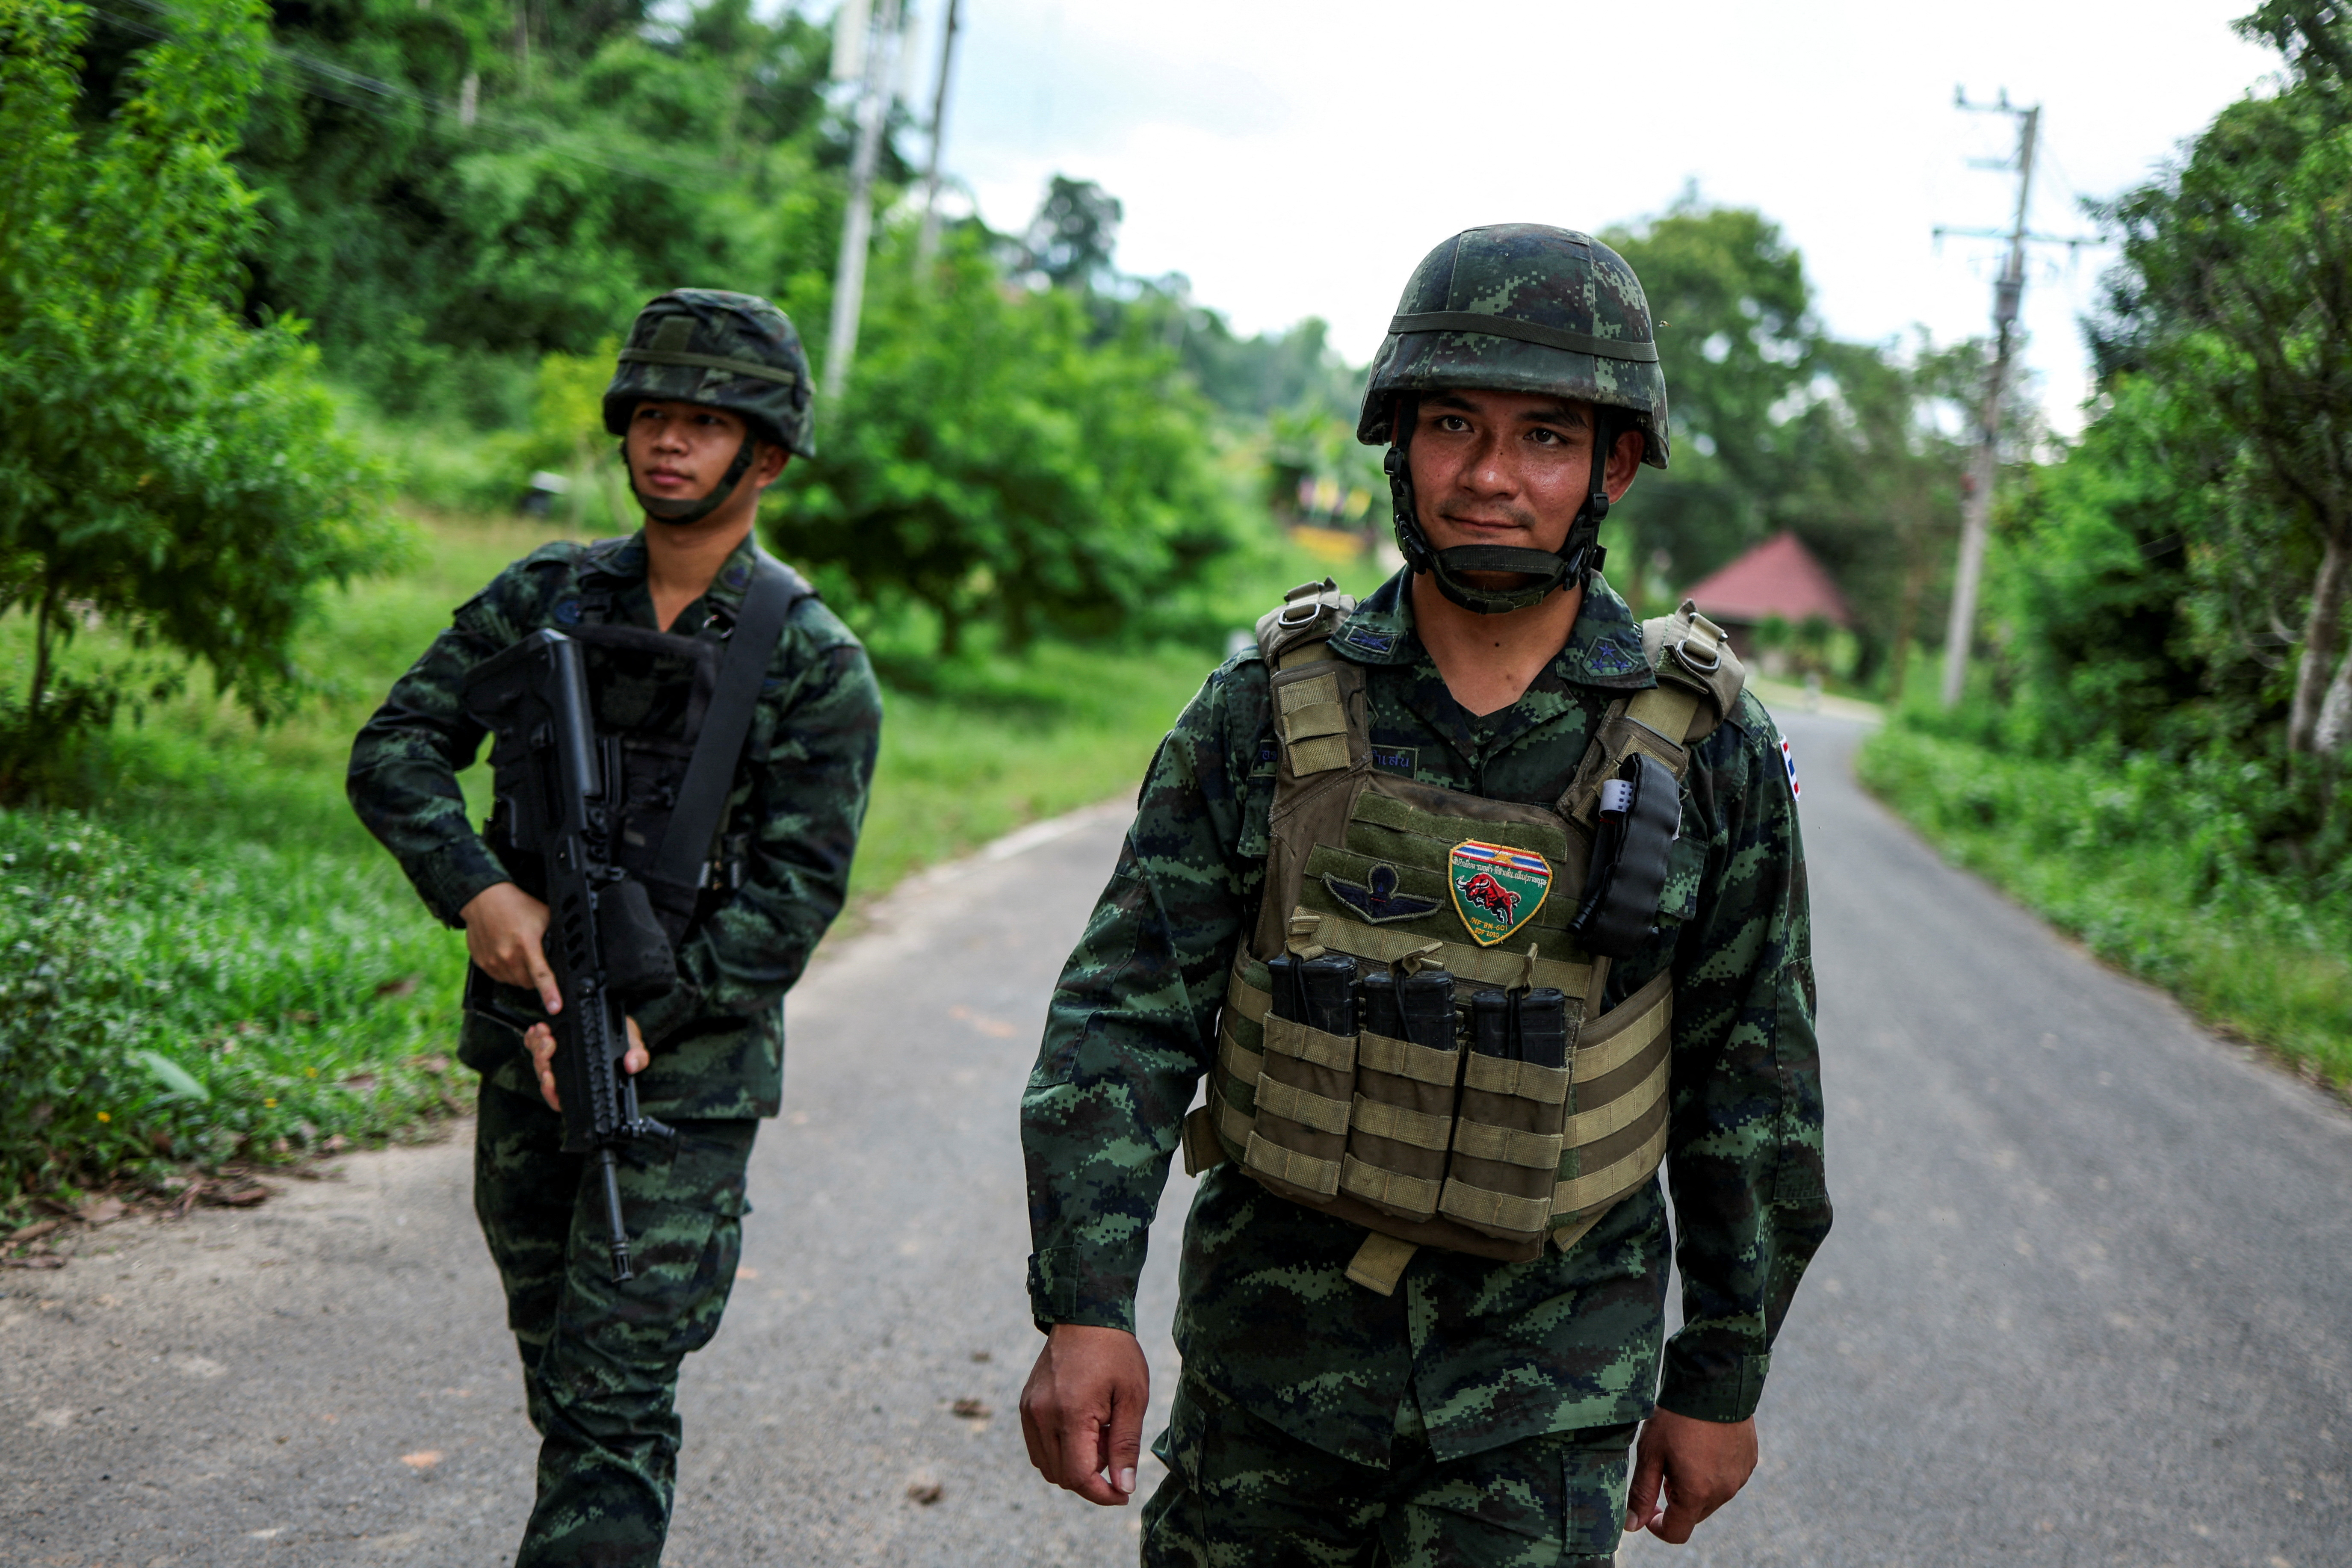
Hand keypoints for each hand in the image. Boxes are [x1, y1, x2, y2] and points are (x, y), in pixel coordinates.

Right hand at [459, 882, 560, 1013]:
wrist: (484, 899)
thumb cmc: (515, 905)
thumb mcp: (544, 916)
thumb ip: (554, 936)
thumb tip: (567, 950)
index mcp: (527, 944)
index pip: (541, 975)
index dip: (550, 994)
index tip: (555, 1007)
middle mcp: (508, 956)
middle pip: (529, 984)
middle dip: (535, 977)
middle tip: (534, 958)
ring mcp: (493, 961)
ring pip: (514, 982)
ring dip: (520, 974)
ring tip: (519, 953)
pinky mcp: (482, 963)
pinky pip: (499, 977)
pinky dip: (506, 971)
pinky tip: (507, 953)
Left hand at [523, 1016, 646, 1112]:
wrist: (616, 1019)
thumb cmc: (624, 1038)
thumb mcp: (634, 1045)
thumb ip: (637, 1056)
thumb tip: (631, 1065)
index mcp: (586, 1083)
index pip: (562, 1098)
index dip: (551, 1091)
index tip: (549, 1076)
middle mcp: (569, 1075)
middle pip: (545, 1078)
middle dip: (542, 1060)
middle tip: (548, 1042)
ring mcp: (558, 1061)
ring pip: (538, 1062)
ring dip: (537, 1047)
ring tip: (544, 1032)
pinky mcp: (550, 1046)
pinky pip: (534, 1047)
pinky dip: (532, 1039)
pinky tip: (535, 1030)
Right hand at [1019, 1324, 1147, 1506]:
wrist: (1085, 1316)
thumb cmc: (1116, 1354)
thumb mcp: (1132, 1398)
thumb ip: (1126, 1445)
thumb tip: (1124, 1488)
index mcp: (1070, 1414)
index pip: (1078, 1477)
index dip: (1102, 1494)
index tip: (1123, 1494)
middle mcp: (1042, 1416)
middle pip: (1062, 1476)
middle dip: (1092, 1476)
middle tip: (1114, 1447)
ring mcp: (1029, 1411)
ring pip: (1047, 1466)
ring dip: (1074, 1465)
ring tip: (1099, 1434)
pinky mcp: (1025, 1406)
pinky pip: (1038, 1448)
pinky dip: (1060, 1451)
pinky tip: (1082, 1428)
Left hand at [1624, 1409, 1757, 1542]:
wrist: (1713, 1383)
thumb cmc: (1676, 1417)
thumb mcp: (1650, 1452)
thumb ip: (1642, 1492)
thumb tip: (1632, 1525)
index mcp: (1697, 1493)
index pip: (1677, 1532)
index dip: (1658, 1526)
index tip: (1649, 1510)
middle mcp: (1723, 1491)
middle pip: (1694, 1514)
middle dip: (1676, 1500)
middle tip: (1665, 1467)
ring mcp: (1740, 1477)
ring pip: (1712, 1496)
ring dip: (1696, 1486)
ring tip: (1684, 1451)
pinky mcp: (1749, 1461)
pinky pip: (1728, 1478)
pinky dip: (1713, 1471)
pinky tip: (1703, 1445)